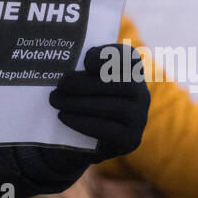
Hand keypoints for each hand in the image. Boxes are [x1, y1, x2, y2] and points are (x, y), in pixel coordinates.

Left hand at [48, 44, 149, 160]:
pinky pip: (110, 130)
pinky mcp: (131, 139)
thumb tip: (57, 59)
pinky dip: (84, 122)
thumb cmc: (77, 102)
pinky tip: (63, 116)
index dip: (111, 55)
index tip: (86, 61)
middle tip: (61, 84)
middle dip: (88, 83)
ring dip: (81, 103)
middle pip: (122, 83)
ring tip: (56, 100)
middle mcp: (140, 93)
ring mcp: (139, 118)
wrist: (78, 142)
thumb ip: (77, 69)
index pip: (128, 56)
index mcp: (129, 72)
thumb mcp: (77, 82)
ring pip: (116, 107)